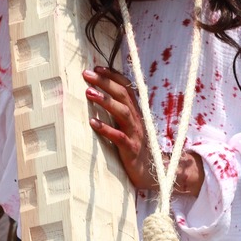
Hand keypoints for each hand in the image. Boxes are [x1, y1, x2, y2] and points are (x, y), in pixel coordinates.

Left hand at [85, 66, 158, 190]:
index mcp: (136, 112)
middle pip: (123, 95)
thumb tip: (99, 96)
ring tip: (88, 93)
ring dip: (105, 101)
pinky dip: (106, 128)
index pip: (126, 87)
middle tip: (86, 74)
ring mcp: (135, 133)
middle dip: (105, 82)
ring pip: (122, 112)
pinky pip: (119, 137)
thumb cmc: (135, 148)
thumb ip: (118, 112)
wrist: (154, 172)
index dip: (112, 76)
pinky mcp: (131, 149)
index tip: (96, 67)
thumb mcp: (128, 127)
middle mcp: (137, 119)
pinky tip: (92, 123)